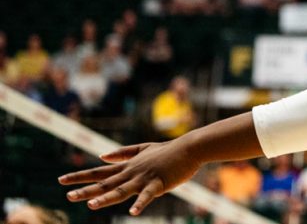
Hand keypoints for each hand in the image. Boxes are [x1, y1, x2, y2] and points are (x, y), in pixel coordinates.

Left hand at [59, 141, 202, 215]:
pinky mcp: (158, 184)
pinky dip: (140, 204)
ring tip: (91, 205)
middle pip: (105, 182)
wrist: (190, 148)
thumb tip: (101, 156)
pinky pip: (147, 196)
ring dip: (106, 198)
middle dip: (86, 190)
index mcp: (127, 166)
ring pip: (121, 190)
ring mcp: (144, 178)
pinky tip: (133, 213)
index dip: (80, 176)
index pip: (99, 171)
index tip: (61, 180)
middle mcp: (132, 172)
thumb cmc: (169, 150)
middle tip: (68, 196)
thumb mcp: (144, 149)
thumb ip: (123, 153)